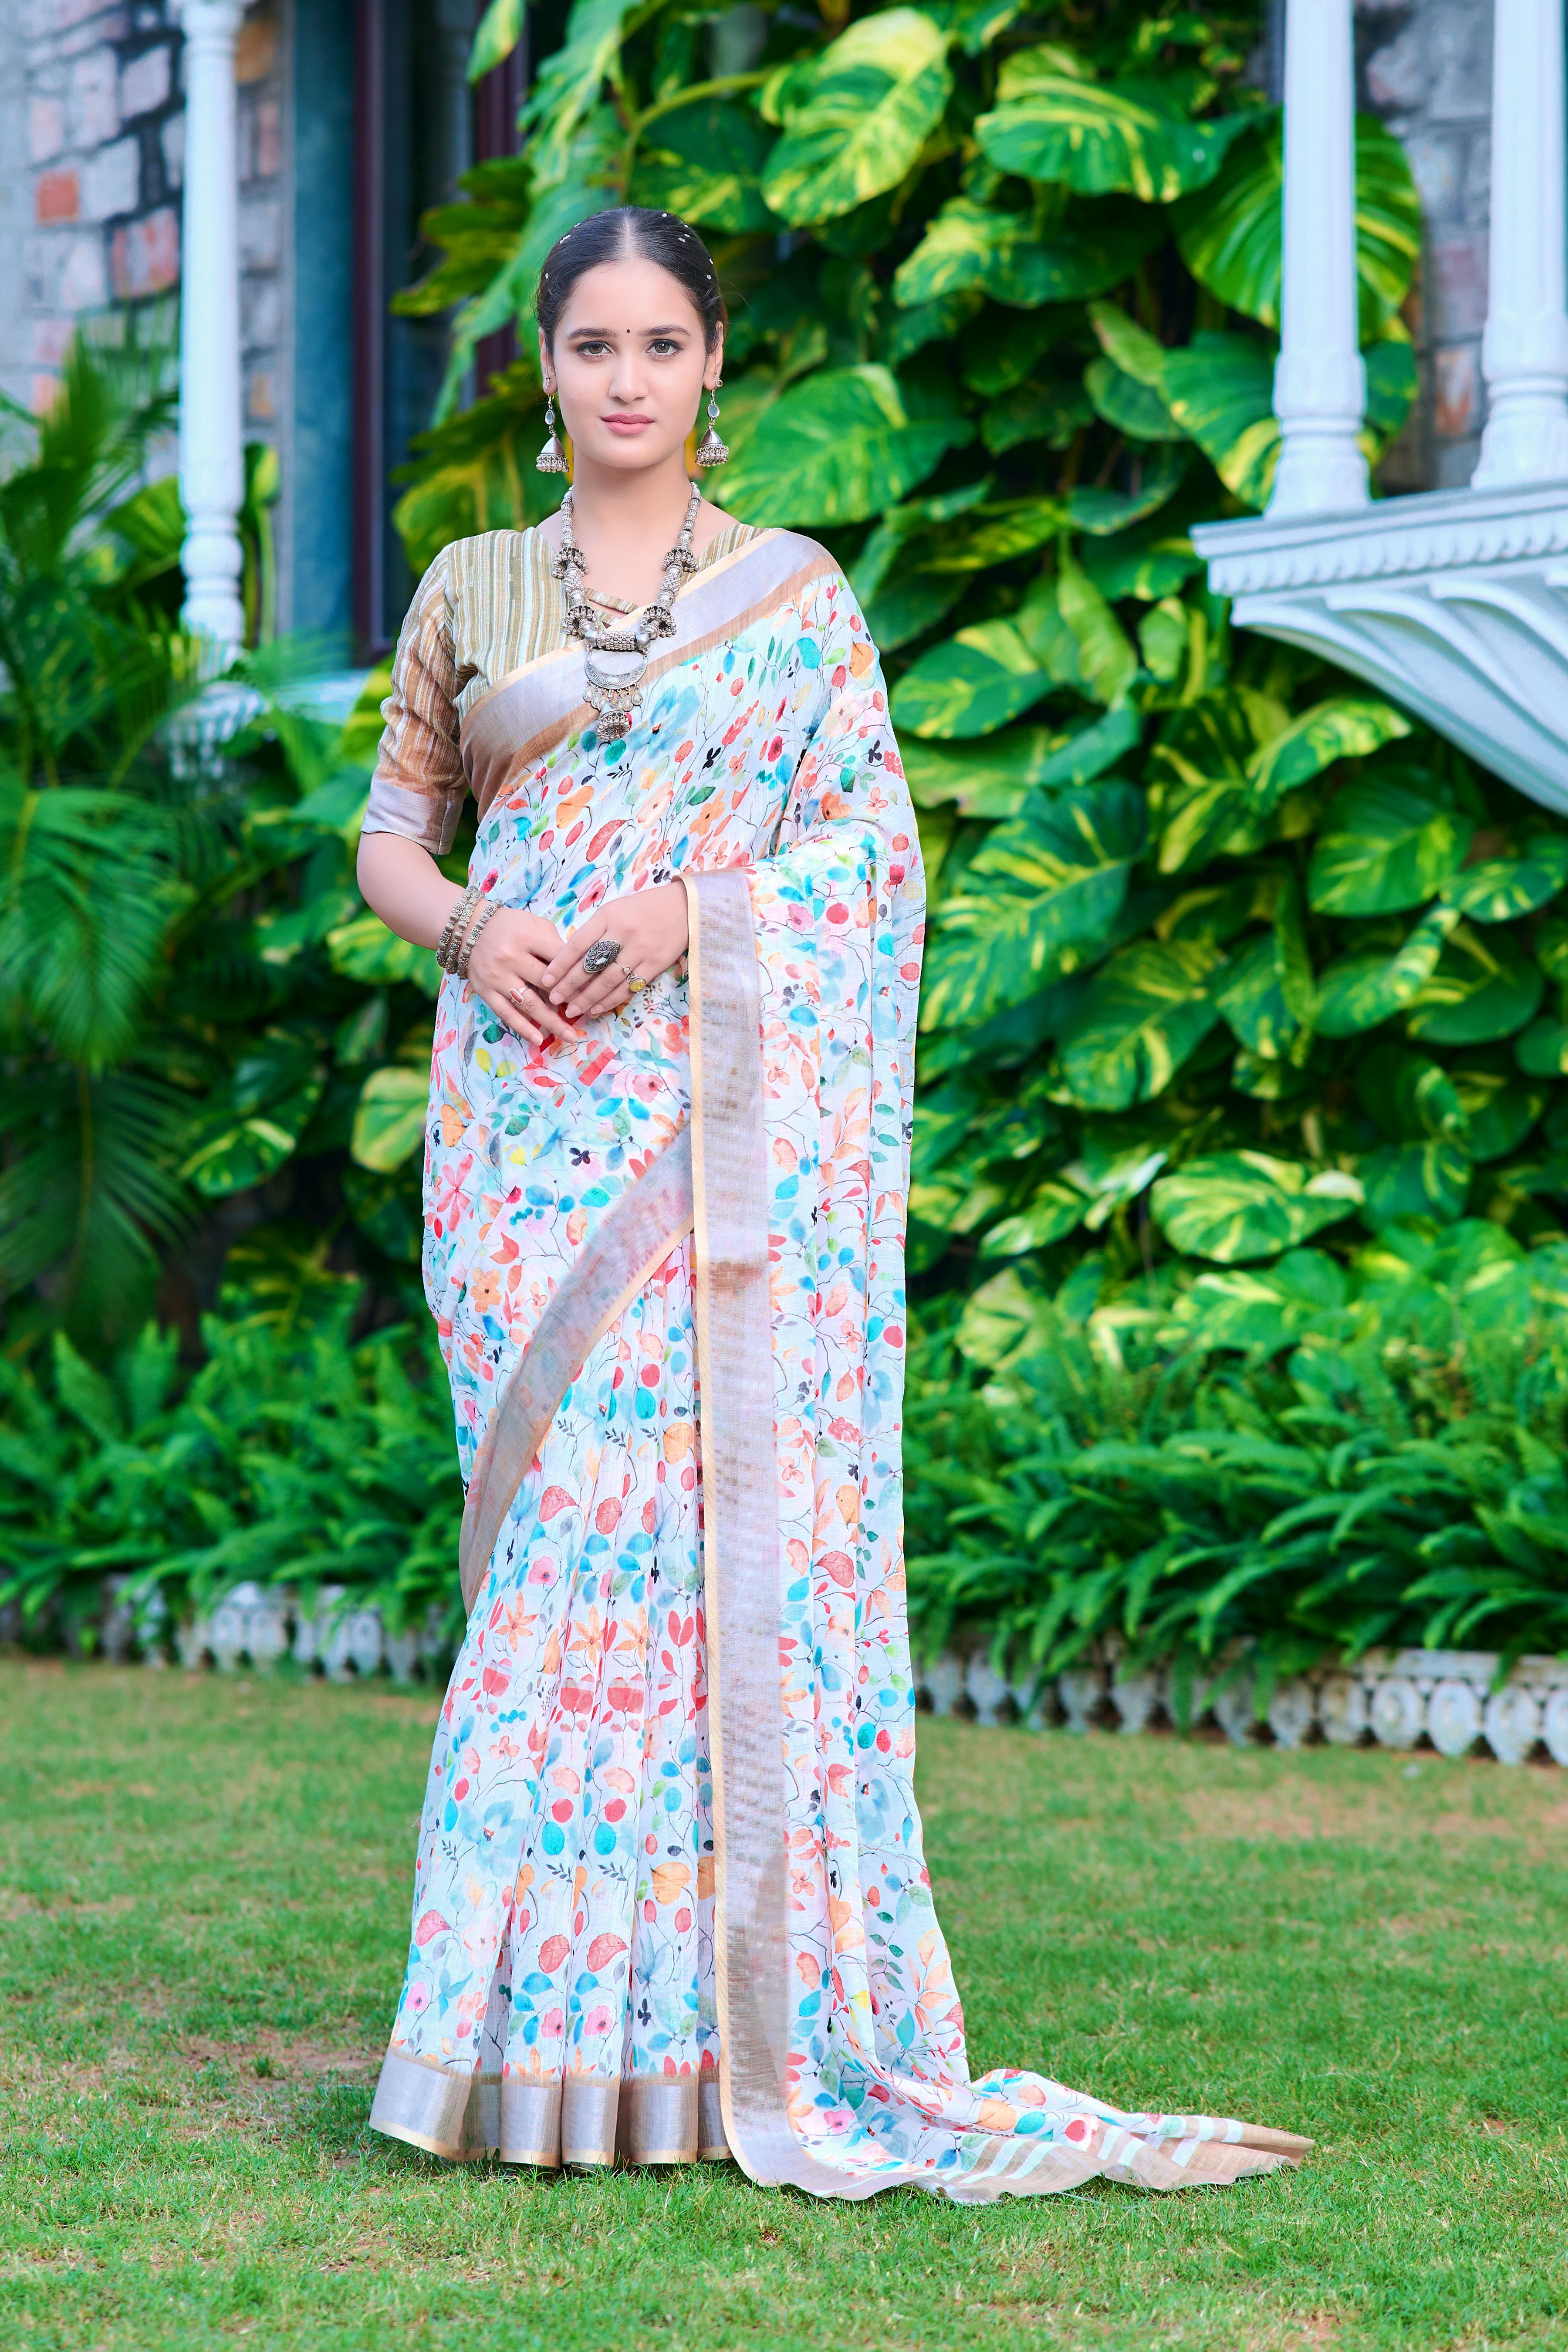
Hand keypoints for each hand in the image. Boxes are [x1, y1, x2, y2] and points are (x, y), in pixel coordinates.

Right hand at [466, 907, 581, 1047]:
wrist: (469, 929)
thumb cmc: (510, 926)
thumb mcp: (535, 924)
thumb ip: (556, 944)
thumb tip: (578, 969)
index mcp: (527, 937)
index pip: (559, 959)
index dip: (578, 975)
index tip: (594, 988)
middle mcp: (511, 958)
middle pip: (547, 984)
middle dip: (569, 1001)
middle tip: (588, 1014)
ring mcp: (497, 977)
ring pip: (529, 1004)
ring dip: (551, 1022)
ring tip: (570, 1037)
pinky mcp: (486, 991)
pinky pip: (506, 1013)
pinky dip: (523, 1028)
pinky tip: (539, 1039)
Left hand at [542, 882, 689, 1020]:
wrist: (684, 907)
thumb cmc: (644, 908)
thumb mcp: (615, 910)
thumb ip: (595, 931)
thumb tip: (571, 958)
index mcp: (609, 916)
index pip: (578, 944)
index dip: (560, 965)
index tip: (546, 980)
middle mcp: (623, 933)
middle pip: (591, 965)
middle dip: (569, 986)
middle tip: (554, 1000)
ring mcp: (640, 950)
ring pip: (608, 980)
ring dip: (588, 998)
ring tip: (573, 1010)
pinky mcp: (655, 964)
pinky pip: (629, 987)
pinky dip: (611, 1000)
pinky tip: (597, 1008)